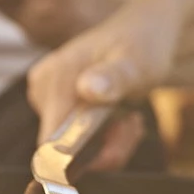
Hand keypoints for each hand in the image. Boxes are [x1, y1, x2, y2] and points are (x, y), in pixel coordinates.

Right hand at [26, 2, 184, 168]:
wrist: (149, 34)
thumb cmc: (144, 43)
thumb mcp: (137, 61)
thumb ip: (114, 76)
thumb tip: (87, 89)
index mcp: (56, 75)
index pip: (50, 142)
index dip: (83, 159)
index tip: (121, 143)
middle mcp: (44, 88)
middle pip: (65, 149)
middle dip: (105, 147)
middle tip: (133, 125)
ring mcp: (51, 99)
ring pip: (75, 149)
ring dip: (110, 144)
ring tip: (131, 120)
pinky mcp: (61, 108)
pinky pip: (80, 142)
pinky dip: (106, 140)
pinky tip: (123, 119)